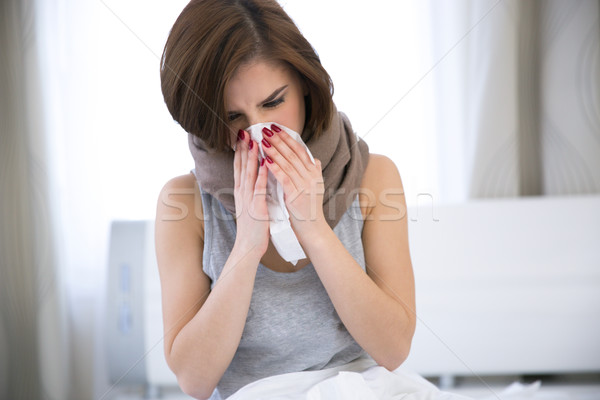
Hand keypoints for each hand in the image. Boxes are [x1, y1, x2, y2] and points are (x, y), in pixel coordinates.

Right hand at [232, 130, 269, 257]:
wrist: (248, 246)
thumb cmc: (253, 227)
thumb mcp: (251, 206)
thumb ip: (252, 192)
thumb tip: (256, 180)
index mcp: (241, 192)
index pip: (239, 167)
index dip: (240, 151)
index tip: (243, 137)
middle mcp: (241, 193)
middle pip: (240, 166)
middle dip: (243, 148)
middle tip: (244, 132)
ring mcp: (247, 199)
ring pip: (248, 173)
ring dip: (250, 157)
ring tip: (254, 141)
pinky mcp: (255, 206)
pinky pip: (258, 188)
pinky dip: (260, 175)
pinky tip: (263, 164)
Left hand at [260, 124, 327, 239]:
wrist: (312, 229)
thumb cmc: (309, 209)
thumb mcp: (316, 188)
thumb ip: (315, 173)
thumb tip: (315, 160)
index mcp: (314, 173)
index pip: (300, 150)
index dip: (287, 138)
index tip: (276, 128)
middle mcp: (311, 177)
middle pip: (293, 154)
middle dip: (278, 140)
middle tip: (266, 128)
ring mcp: (305, 186)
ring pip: (288, 163)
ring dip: (274, 150)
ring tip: (262, 140)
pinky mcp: (296, 195)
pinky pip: (284, 178)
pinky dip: (275, 168)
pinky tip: (265, 160)